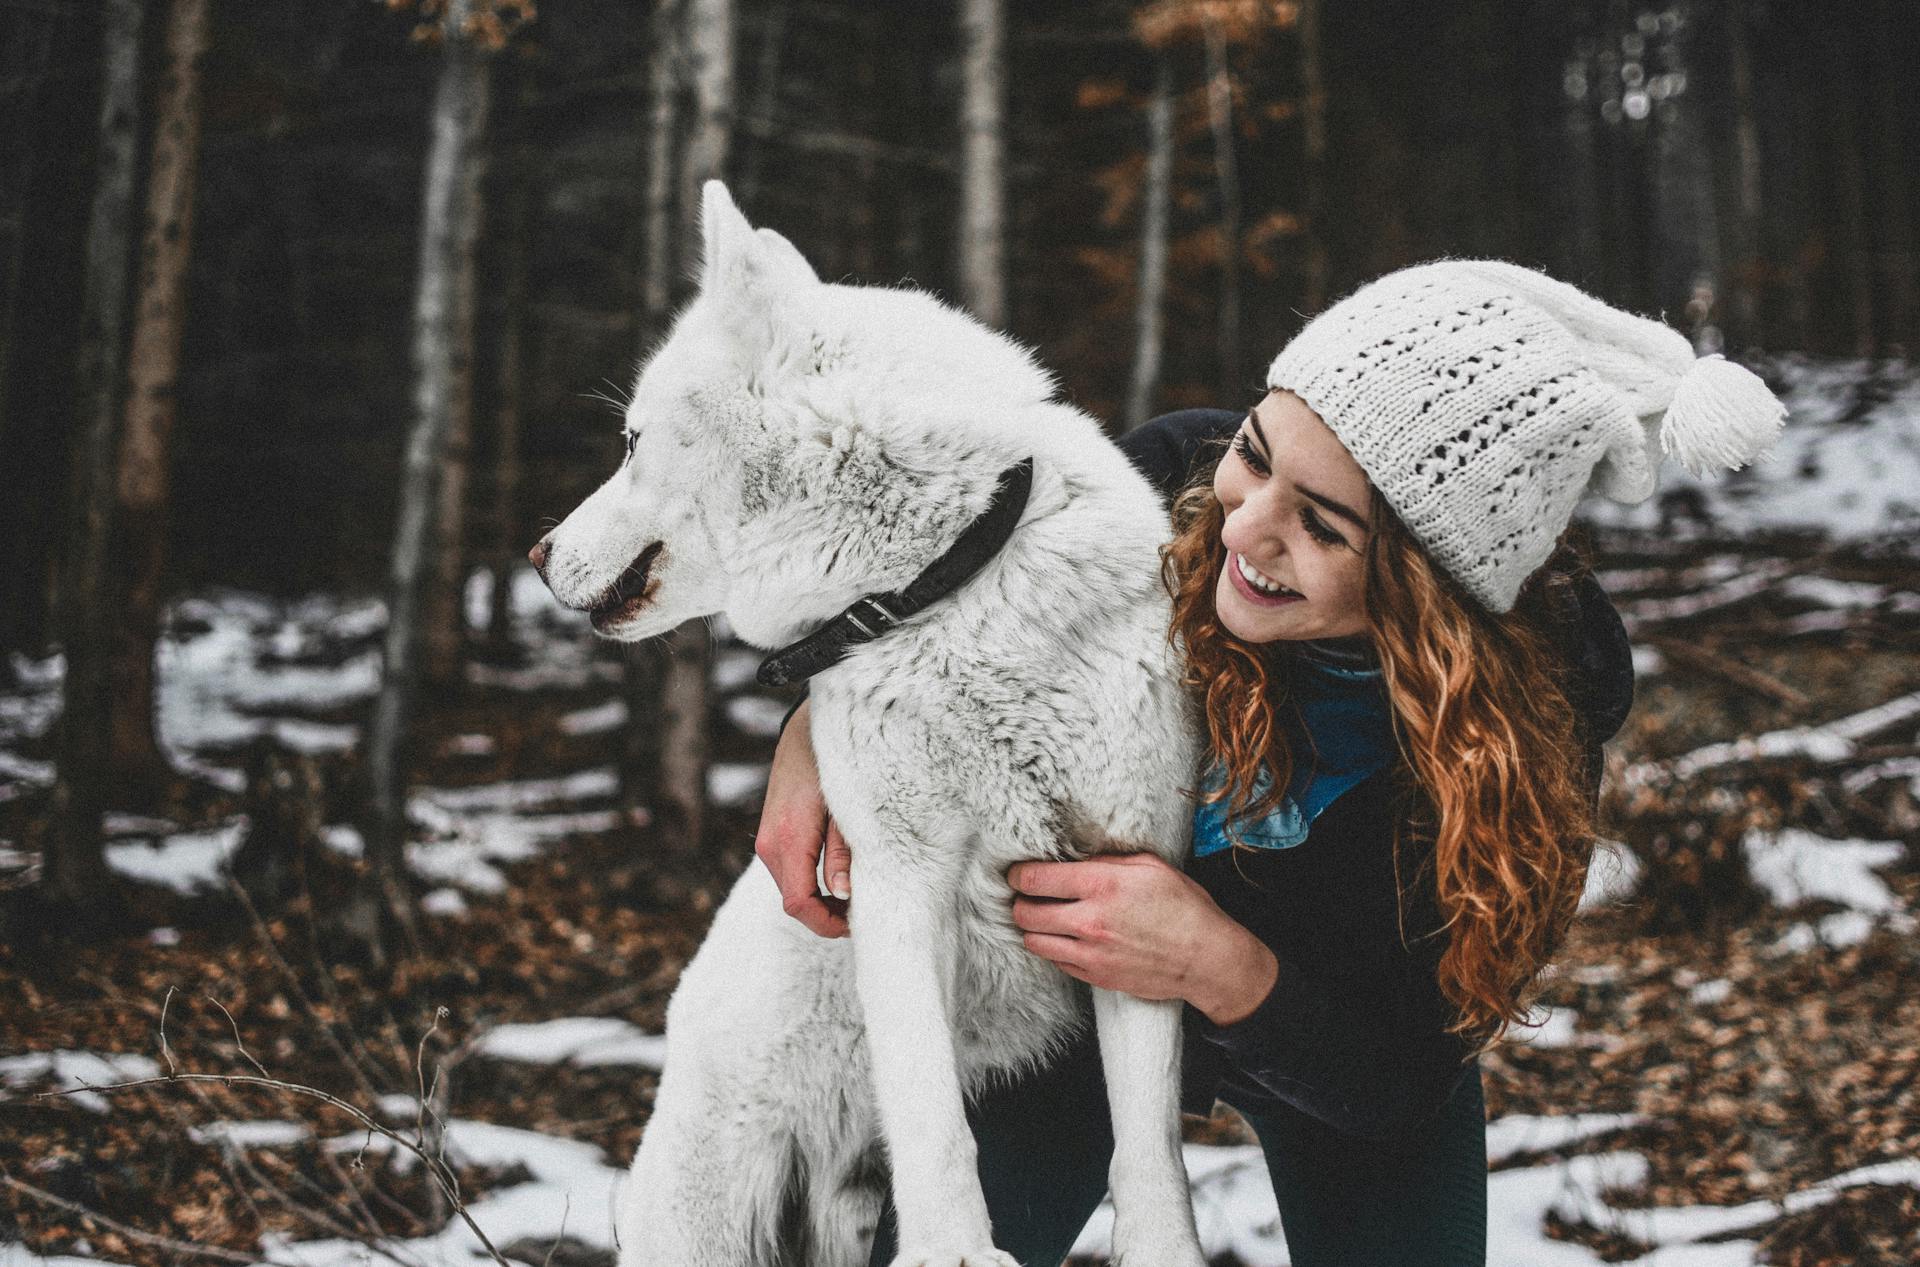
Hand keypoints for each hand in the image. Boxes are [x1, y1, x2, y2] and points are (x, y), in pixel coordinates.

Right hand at [753, 698, 853, 937]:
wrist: (809, 726)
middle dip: (828, 914)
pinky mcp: (775, 833)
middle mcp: (771, 844)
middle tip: (866, 910)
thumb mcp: (848, 807)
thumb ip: (844, 853)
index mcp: (788, 839)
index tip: (857, 925)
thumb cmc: (834, 762)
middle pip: (795, 901)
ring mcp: (769, 839)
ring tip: (859, 892)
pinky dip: (814, 881)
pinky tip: (842, 874)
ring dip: (822, 898)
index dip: (827, 924)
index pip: (799, 904)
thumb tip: (843, 894)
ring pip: (793, 887)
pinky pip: (793, 870)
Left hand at [1008, 853, 1277, 1024]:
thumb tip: (1077, 855)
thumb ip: (1108, 860)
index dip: (1018, 874)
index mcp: (1102, 885)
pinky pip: (1055, 961)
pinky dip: (1052, 948)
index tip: (1018, 873)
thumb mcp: (1151, 866)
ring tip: (1042, 917)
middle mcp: (1090, 920)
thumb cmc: (1185, 907)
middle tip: (1026, 895)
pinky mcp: (1095, 976)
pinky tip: (1064, 937)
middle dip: (1019, 901)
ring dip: (1032, 927)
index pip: (1034, 879)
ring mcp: (1090, 953)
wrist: (1206, 959)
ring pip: (1033, 941)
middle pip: (1024, 912)